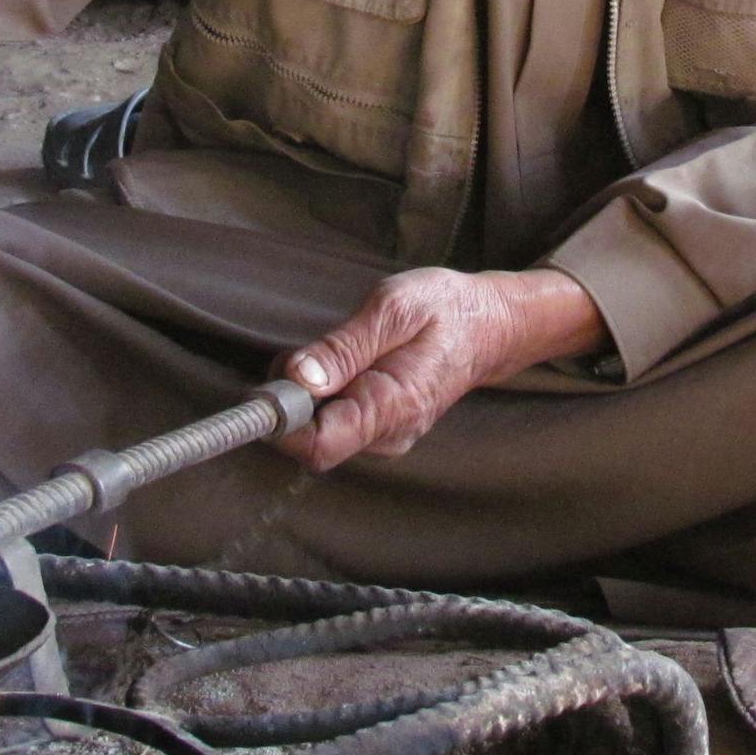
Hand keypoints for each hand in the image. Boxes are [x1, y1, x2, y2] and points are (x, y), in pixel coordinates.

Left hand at [276, 266, 604, 472]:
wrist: (490, 324)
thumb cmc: (445, 309)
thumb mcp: (394, 308)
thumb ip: (346, 347)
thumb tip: (300, 378)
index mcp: (391, 408)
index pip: (318, 445)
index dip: (281, 422)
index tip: (265, 385)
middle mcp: (386, 435)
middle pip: (311, 440)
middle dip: (291, 400)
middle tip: (301, 352)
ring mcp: (384, 435)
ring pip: (320, 430)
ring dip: (305, 395)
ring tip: (328, 351)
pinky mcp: (380, 426)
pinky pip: (335, 421)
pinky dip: (321, 395)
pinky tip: (338, 364)